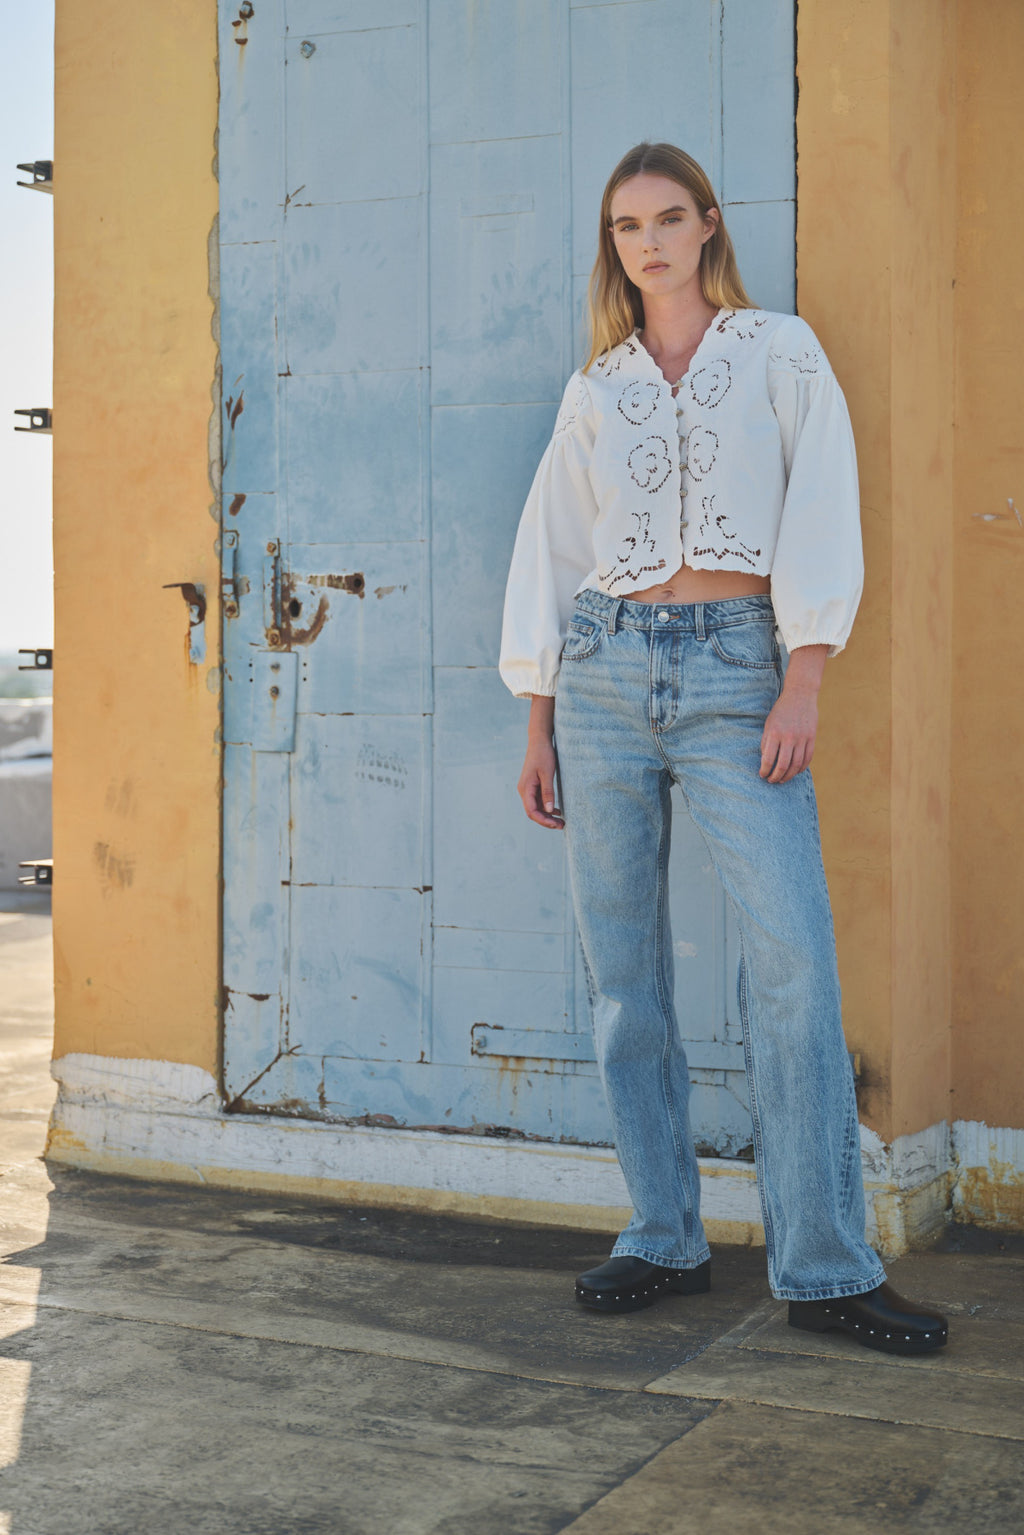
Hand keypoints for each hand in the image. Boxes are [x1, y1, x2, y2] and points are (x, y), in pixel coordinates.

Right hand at [518, 735, 563, 828]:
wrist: (539, 741)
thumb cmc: (543, 755)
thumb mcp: (547, 773)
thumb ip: (548, 792)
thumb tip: (549, 810)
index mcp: (526, 788)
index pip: (532, 811)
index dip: (543, 820)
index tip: (556, 824)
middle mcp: (524, 790)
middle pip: (533, 812)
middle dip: (546, 821)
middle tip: (562, 825)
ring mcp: (528, 788)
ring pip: (536, 808)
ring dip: (547, 816)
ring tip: (562, 821)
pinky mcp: (533, 786)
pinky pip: (539, 801)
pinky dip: (547, 808)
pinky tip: (557, 811)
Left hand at [759, 644, 826, 783]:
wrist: (800, 695)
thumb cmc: (781, 711)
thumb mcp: (769, 724)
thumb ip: (767, 743)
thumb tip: (765, 761)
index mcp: (775, 733)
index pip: (768, 759)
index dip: (764, 771)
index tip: (762, 775)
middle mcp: (789, 737)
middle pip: (783, 765)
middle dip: (775, 777)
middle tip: (771, 780)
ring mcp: (802, 738)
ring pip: (796, 765)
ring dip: (788, 776)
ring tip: (782, 779)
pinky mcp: (812, 738)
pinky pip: (807, 758)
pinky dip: (801, 768)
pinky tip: (795, 771)